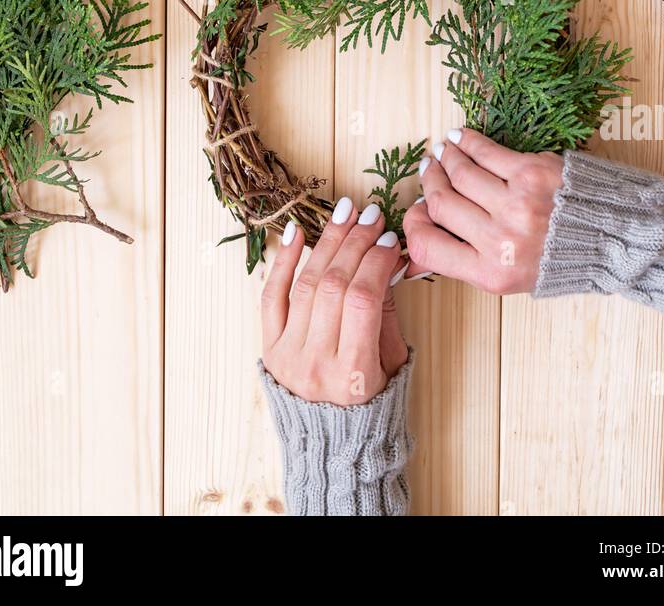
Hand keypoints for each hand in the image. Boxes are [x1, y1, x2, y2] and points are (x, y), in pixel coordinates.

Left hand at [261, 198, 408, 404]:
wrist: (332, 449)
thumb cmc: (372, 406)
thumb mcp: (393, 365)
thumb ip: (385, 314)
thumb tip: (385, 260)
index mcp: (353, 375)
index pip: (362, 299)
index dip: (376, 262)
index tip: (390, 240)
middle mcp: (315, 365)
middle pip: (333, 286)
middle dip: (354, 243)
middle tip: (372, 216)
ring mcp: (288, 356)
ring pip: (305, 285)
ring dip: (326, 243)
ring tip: (345, 215)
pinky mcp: (270, 349)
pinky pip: (271, 297)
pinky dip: (282, 262)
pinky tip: (297, 232)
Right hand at [403, 129, 562, 294]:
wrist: (613, 238)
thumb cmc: (560, 257)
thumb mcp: (510, 276)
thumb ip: (466, 262)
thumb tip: (415, 252)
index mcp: (492, 273)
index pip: (427, 246)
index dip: (413, 224)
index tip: (417, 209)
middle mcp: (501, 240)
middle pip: (441, 204)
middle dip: (430, 182)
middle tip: (428, 170)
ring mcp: (516, 204)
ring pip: (461, 173)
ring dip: (446, 157)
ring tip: (443, 151)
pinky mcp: (532, 173)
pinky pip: (487, 152)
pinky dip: (467, 141)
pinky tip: (459, 137)